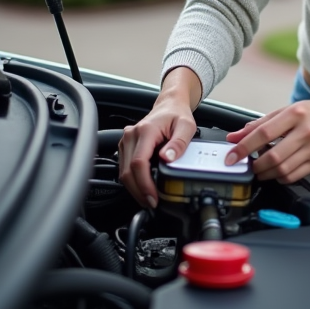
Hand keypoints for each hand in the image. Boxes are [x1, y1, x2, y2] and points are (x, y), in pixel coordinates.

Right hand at [118, 67, 201, 207]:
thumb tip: (168, 158)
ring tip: (149, 198)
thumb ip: (179, 143)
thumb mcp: (186, 126)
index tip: (153, 197)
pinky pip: (124, 168)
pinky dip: (132, 181)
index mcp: (146, 131)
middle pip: (127, 171)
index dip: (144, 184)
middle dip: (138, 191)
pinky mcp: (126, 146)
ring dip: (134, 188)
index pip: (138, 163)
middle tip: (152, 203)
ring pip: (122, 172)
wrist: (169, 105)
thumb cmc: (177, 114)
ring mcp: (126, 141)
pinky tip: (143, 187)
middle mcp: (131, 135)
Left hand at [223, 91, 309, 183]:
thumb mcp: (285, 111)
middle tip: (248, 165)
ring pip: (283, 170)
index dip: (243, 147)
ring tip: (261, 168)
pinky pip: (294, 176)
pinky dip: (280, 177)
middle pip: (273, 156)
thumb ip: (258, 124)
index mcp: (295, 114)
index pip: (263, 133)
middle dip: (255, 165)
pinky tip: (277, 171)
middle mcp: (306, 131)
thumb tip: (234, 137)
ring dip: (266, 173)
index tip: (231, 157)